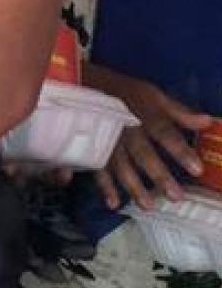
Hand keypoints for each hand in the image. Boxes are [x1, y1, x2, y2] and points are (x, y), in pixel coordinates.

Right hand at [87, 65, 212, 209]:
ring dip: (133, 185)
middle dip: (158, 174)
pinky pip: (96, 167)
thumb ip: (178, 111)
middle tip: (175, 196)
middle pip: (142, 153)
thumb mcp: (152, 94)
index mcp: (143, 113)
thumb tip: (207, 121)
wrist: (80, 81)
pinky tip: (113, 202)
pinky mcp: (92, 147)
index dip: (180, 150)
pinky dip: (103, 186)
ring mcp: (107, 139)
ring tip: (148, 205)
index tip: (197, 169)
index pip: (164, 132)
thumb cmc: (122, 91)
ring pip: (119, 164)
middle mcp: (125, 128)